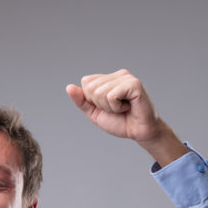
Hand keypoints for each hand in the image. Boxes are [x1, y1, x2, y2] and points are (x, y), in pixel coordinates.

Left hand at [66, 69, 187, 166]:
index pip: (86, 82)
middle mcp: (118, 75)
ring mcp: (127, 78)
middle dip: (100, 104)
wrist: (138, 132)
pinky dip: (116, 107)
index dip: (92, 99)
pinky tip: (128, 107)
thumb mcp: (95, 112)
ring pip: (100, 92)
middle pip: (91, 87)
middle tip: (116, 109)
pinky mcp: (134, 84)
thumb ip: (82, 100)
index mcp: (109, 78)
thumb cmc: (120, 122)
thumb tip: (68, 87)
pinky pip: (111, 96)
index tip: (108, 106)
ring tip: (123, 108)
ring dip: (109, 107)